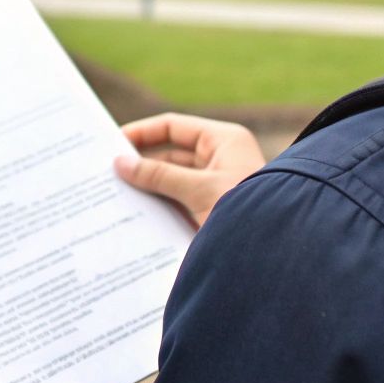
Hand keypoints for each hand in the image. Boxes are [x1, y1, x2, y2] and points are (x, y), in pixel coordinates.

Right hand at [114, 113, 265, 227]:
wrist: (275, 255)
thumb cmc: (247, 213)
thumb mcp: (198, 190)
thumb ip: (158, 175)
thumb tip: (121, 163)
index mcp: (224, 141)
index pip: (174, 127)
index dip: (143, 132)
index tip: (113, 143)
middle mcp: (221, 159)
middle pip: (171, 154)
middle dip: (142, 163)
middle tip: (108, 171)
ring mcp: (217, 185)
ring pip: (173, 180)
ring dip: (149, 186)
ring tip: (116, 193)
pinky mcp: (212, 210)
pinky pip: (180, 201)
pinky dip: (160, 205)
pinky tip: (136, 213)